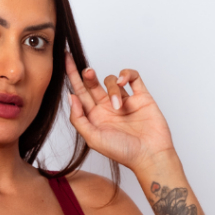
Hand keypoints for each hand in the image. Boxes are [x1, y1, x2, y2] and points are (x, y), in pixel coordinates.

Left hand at [65, 52, 175, 173]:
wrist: (149, 155)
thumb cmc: (122, 152)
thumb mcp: (93, 139)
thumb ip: (78, 119)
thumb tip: (71, 97)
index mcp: (94, 117)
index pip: (80, 92)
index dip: (72, 75)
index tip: (65, 59)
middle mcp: (107, 107)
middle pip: (92, 83)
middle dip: (87, 75)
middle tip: (88, 72)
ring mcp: (124, 100)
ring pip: (111, 80)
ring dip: (112, 88)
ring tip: (118, 106)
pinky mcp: (141, 96)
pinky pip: (132, 77)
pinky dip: (127, 74)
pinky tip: (124, 82)